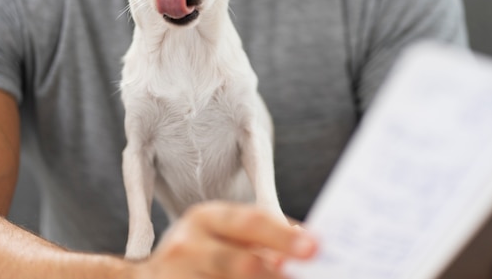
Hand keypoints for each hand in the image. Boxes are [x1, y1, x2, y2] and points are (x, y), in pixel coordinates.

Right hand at [134, 201, 317, 278]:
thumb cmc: (200, 254)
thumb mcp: (225, 234)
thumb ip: (262, 236)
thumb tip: (306, 241)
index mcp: (206, 217)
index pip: (250, 221)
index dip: (283, 236)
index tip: (315, 247)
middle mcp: (188, 244)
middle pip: (236, 260)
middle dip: (270, 272)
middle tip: (301, 275)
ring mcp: (175, 275)